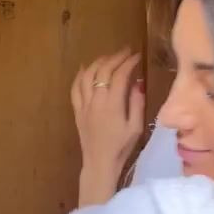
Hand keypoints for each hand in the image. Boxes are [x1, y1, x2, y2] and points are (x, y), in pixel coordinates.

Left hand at [71, 49, 144, 203]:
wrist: (99, 162)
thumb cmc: (122, 147)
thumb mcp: (136, 127)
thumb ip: (137, 103)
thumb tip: (138, 83)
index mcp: (112, 104)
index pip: (120, 75)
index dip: (129, 63)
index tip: (138, 56)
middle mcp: (96, 100)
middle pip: (102, 71)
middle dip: (115, 58)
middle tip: (126, 52)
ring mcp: (84, 104)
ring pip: (87, 75)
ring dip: (98, 62)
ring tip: (108, 57)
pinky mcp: (77, 109)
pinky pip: (75, 87)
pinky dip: (80, 75)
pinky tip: (85, 68)